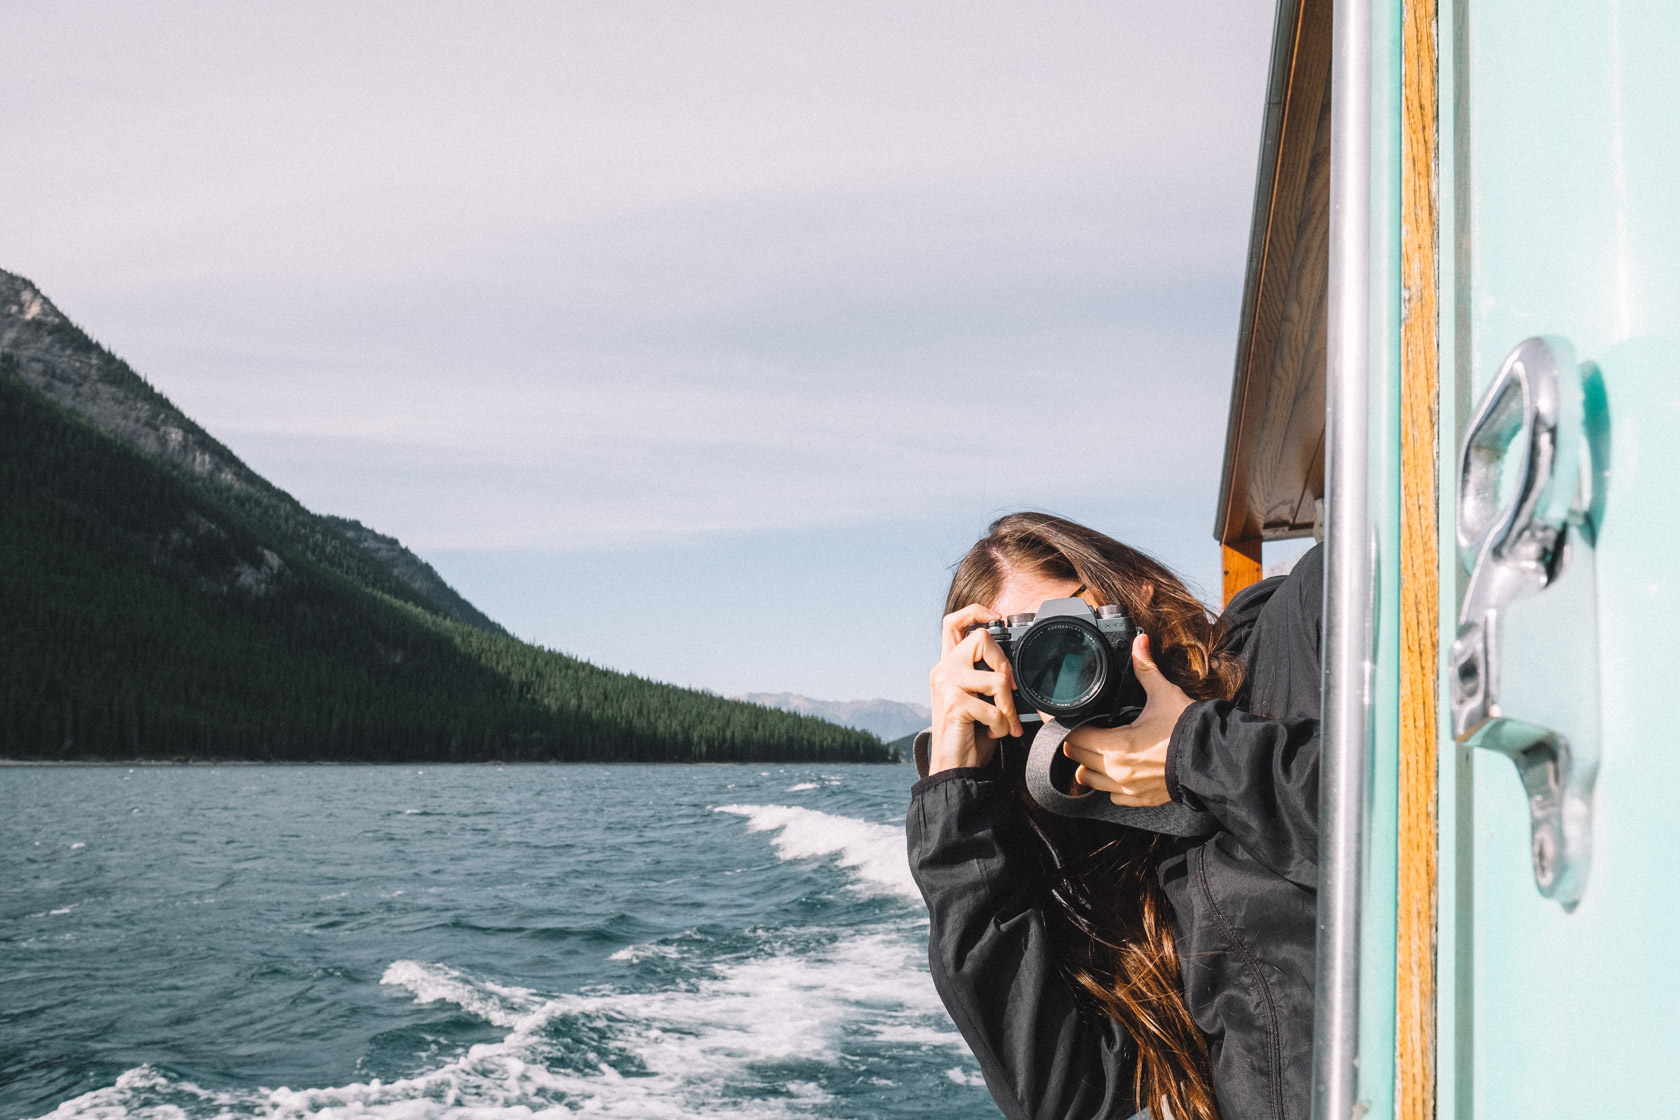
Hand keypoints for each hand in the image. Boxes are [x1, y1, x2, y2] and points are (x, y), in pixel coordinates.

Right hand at [927, 604, 1024, 772]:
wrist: (953, 768)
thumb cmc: (970, 735)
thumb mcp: (978, 699)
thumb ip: (986, 678)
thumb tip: (1012, 670)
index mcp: (948, 666)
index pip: (952, 623)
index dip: (975, 612)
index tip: (996, 617)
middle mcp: (943, 670)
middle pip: (981, 639)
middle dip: (1005, 665)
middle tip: (1010, 690)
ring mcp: (946, 684)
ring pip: (997, 678)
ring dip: (1009, 707)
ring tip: (1003, 723)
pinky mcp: (954, 703)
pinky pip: (995, 708)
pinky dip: (1002, 725)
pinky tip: (993, 733)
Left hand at [1059, 633, 1194, 806]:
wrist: (1215, 759)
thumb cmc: (1188, 728)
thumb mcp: (1164, 694)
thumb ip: (1145, 668)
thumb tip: (1139, 641)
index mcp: (1116, 746)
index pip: (1073, 737)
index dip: (1064, 724)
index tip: (1061, 716)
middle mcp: (1117, 771)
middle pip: (1076, 757)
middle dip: (1074, 741)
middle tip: (1081, 726)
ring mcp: (1128, 789)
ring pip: (1088, 780)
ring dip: (1087, 765)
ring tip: (1096, 748)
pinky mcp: (1140, 799)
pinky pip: (1111, 795)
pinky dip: (1108, 783)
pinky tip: (1117, 768)